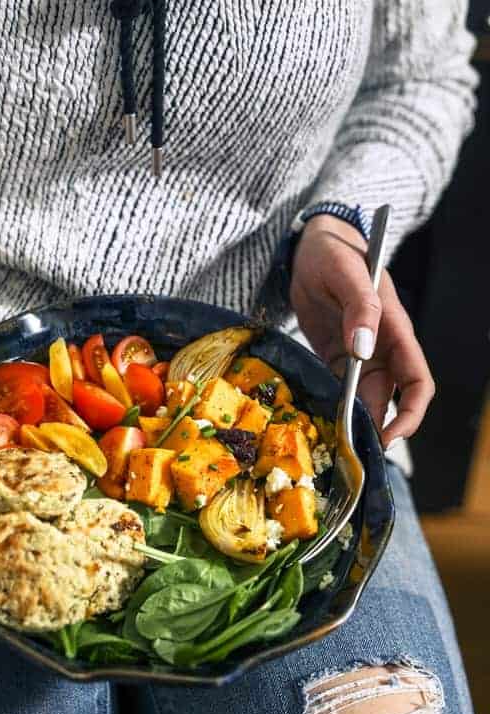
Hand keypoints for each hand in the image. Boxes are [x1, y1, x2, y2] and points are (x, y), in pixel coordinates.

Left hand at [290, 215, 434, 445]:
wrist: (308, 248)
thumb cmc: (333, 252)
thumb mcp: (345, 271)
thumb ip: (360, 306)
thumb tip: (364, 347)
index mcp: (395, 329)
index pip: (416, 379)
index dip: (410, 411)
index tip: (390, 436)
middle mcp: (381, 348)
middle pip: (390, 399)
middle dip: (378, 428)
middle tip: (354, 454)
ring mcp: (358, 355)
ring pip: (364, 399)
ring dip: (355, 421)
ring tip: (336, 446)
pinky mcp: (335, 358)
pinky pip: (340, 389)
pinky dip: (334, 407)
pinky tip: (321, 424)